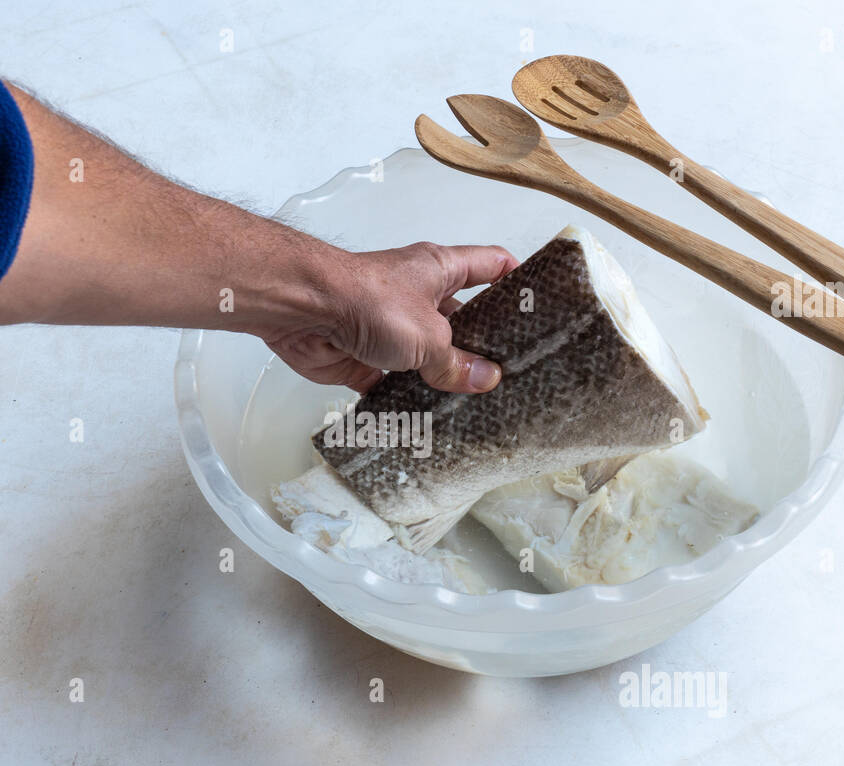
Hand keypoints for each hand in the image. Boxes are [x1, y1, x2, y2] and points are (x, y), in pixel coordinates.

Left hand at [260, 242, 517, 392]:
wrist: (303, 310)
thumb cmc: (370, 300)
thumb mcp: (429, 335)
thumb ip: (456, 362)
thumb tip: (486, 379)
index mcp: (441, 270)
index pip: (491, 265)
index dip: (516, 279)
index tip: (540, 302)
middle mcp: (417, 296)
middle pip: (461, 319)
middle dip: (482, 345)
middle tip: (513, 374)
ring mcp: (390, 327)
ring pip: (426, 356)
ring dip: (442, 379)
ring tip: (478, 406)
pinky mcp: (363, 357)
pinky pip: (392, 383)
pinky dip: (405, 401)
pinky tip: (428, 422)